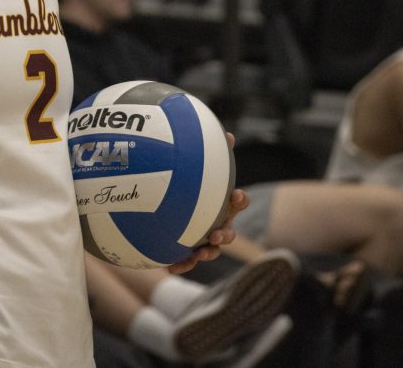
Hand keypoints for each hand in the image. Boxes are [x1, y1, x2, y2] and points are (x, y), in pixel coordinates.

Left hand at [167, 131, 247, 273]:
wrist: (164, 211)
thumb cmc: (188, 185)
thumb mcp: (195, 168)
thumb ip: (212, 154)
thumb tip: (229, 134)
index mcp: (220, 204)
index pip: (236, 203)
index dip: (239, 200)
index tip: (235, 194)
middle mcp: (215, 223)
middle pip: (228, 232)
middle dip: (225, 234)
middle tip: (217, 232)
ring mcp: (202, 240)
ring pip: (210, 250)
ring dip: (207, 253)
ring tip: (200, 253)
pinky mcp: (187, 252)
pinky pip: (186, 261)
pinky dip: (181, 264)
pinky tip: (170, 267)